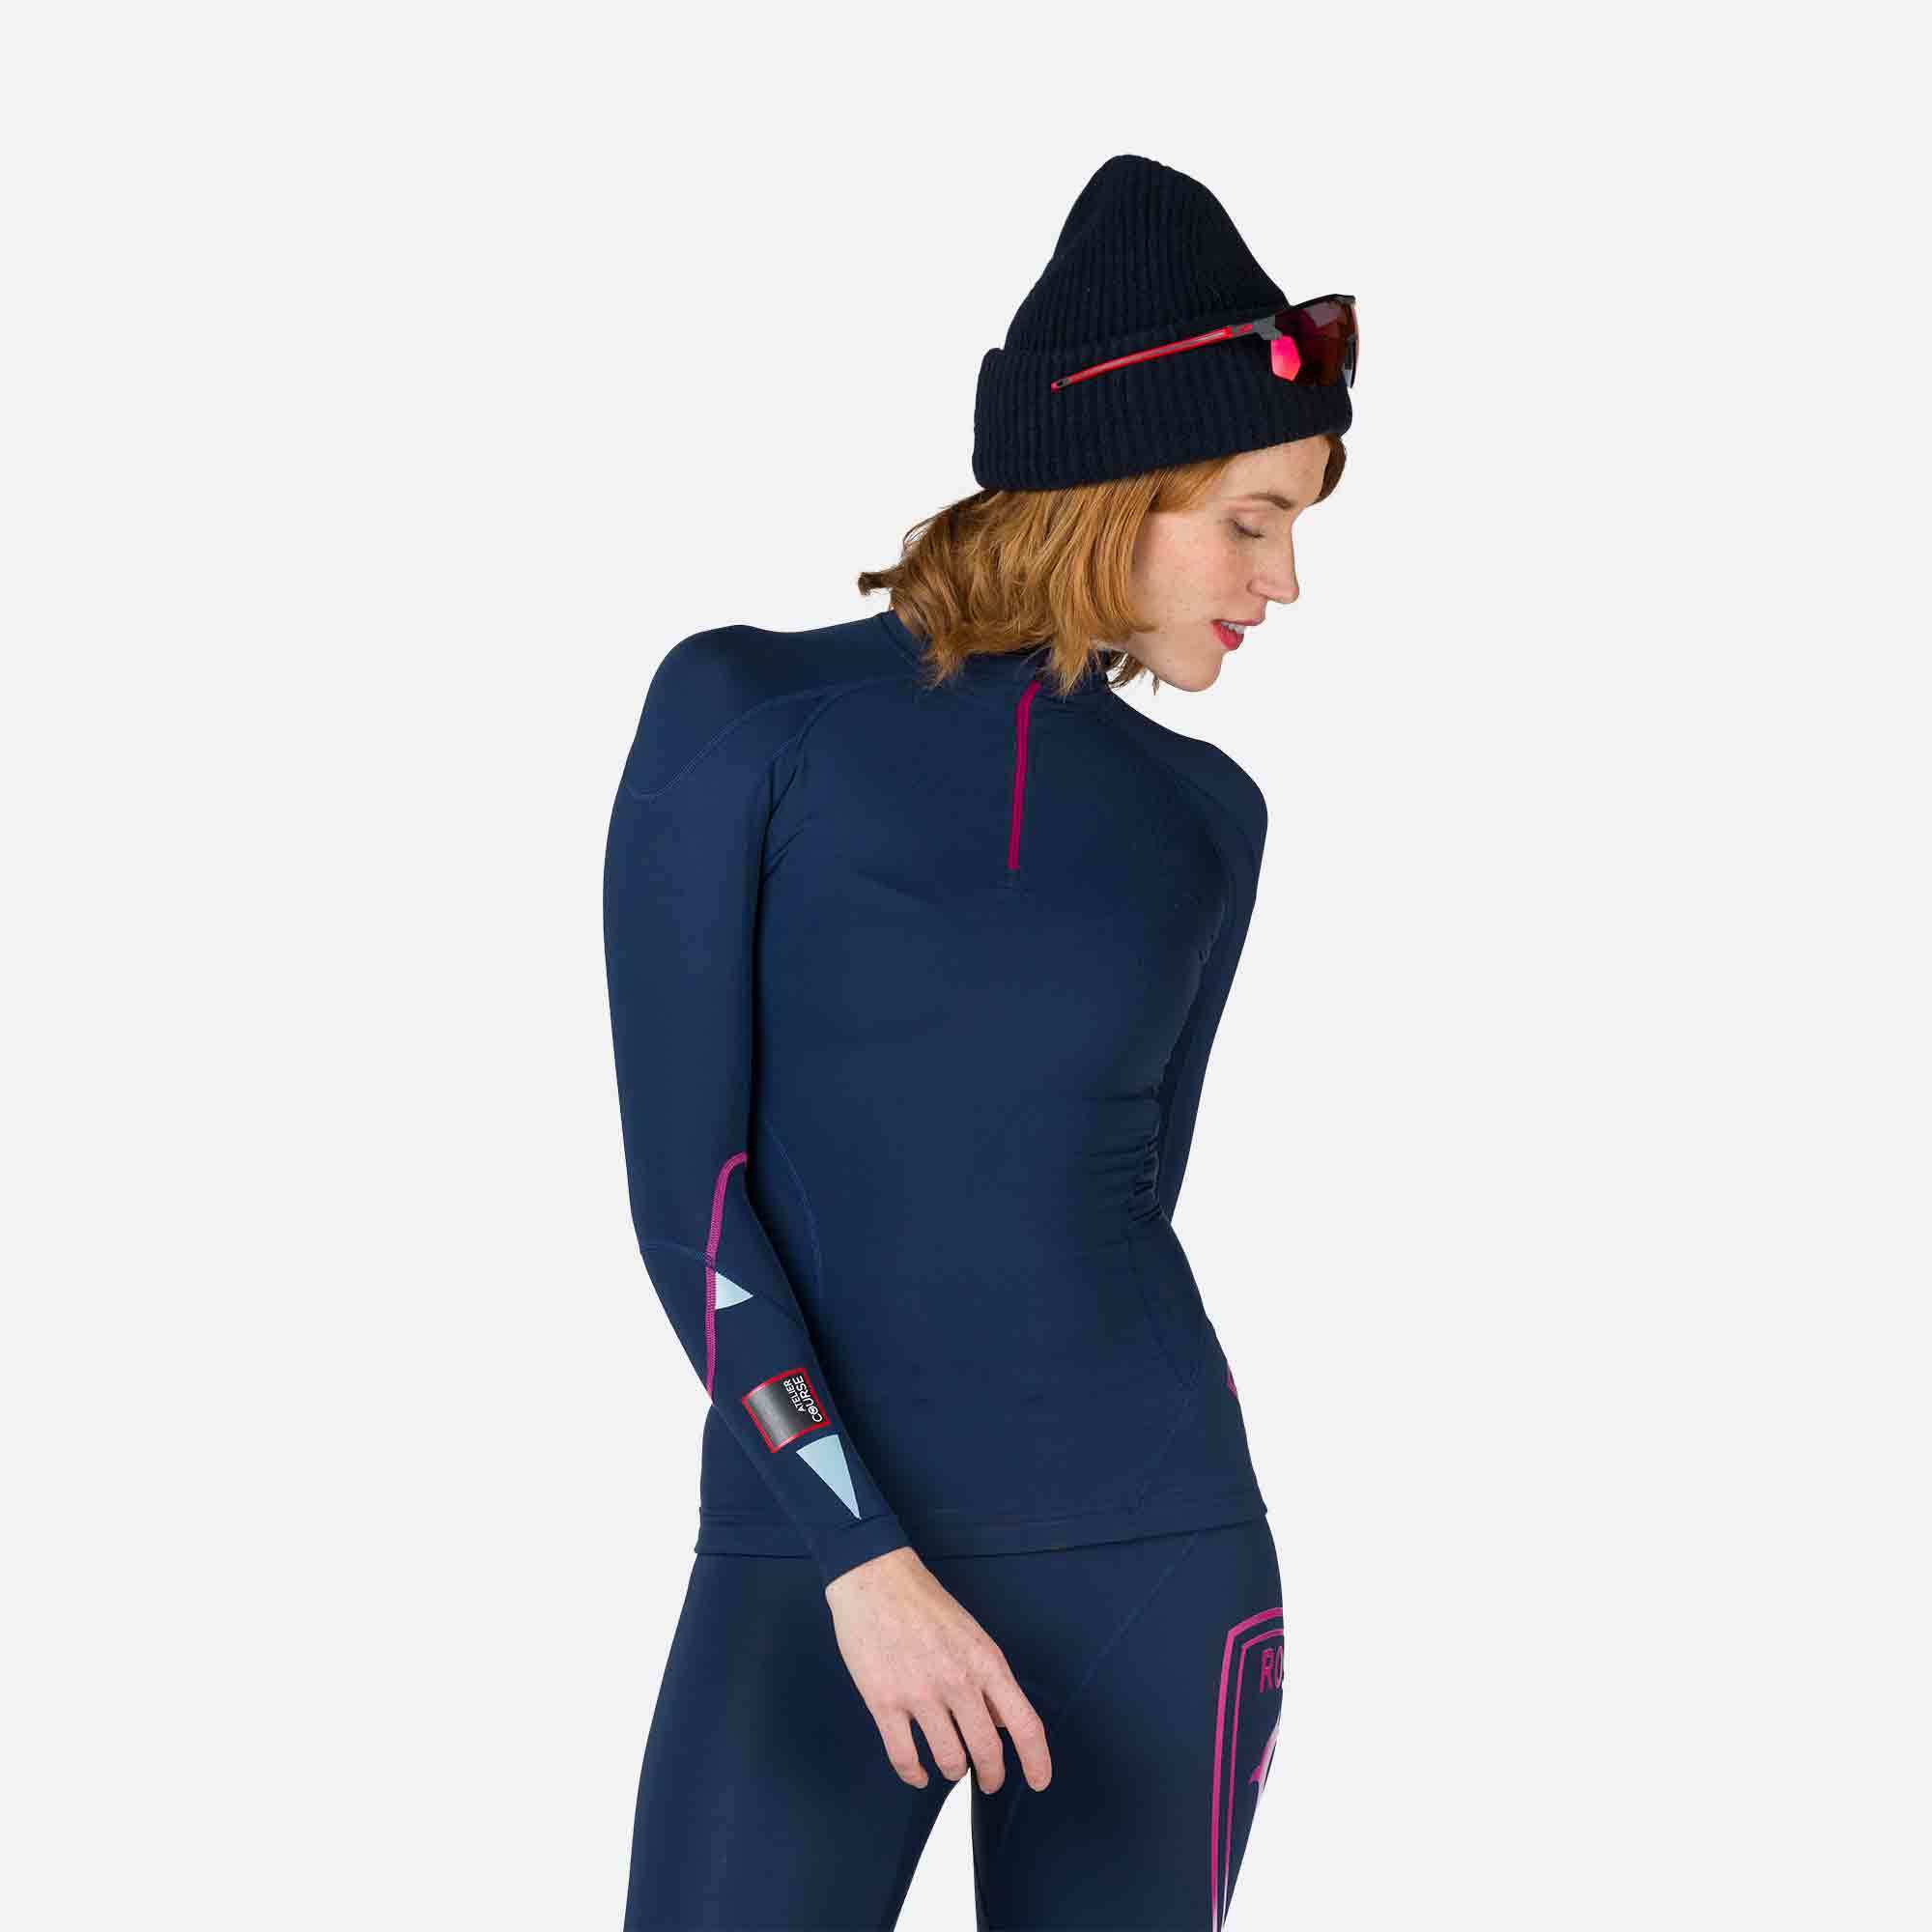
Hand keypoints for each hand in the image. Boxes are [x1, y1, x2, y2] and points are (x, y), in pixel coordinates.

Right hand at [824, 1546, 1052, 1795]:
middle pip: (988, 1750)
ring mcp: (920, 1694)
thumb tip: (1003, 1723)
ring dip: (954, 1771)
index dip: (1037, 1760)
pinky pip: (905, 1758)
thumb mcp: (973, 1635)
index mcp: (986, 1662)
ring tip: (953, 1767)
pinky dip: (915, 1775)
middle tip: (989, 1781)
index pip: (1024, 1724)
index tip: (1040, 1782)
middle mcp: (958, 1681)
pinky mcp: (884, 1702)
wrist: (875, 1579)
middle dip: (991, 1776)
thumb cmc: (926, 1604)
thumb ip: (989, 1680)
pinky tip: (920, 1774)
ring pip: (949, 1760)